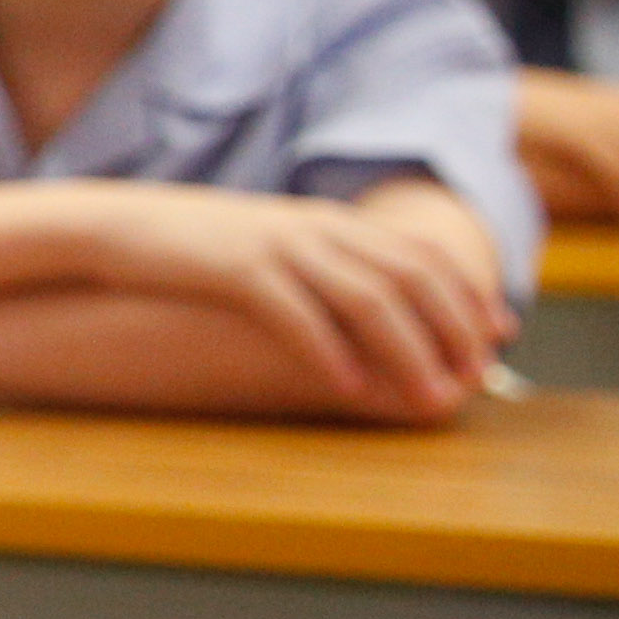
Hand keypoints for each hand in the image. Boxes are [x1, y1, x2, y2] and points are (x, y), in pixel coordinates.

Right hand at [62, 187, 509, 421]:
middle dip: (452, 329)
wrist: (118, 224)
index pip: (421, 253)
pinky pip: (297, 313)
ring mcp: (278, 246)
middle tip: (476, 380)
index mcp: (329, 221)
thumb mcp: (273, 245)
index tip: (499, 336)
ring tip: (428, 397)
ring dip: (408, 350)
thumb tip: (378, 306)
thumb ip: (325, 265)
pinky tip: (350, 386)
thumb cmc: (198, 248)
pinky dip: (331, 351)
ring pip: (367, 297)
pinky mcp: (236, 270)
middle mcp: (316, 228)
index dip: (467, 293)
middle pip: (410, 276)